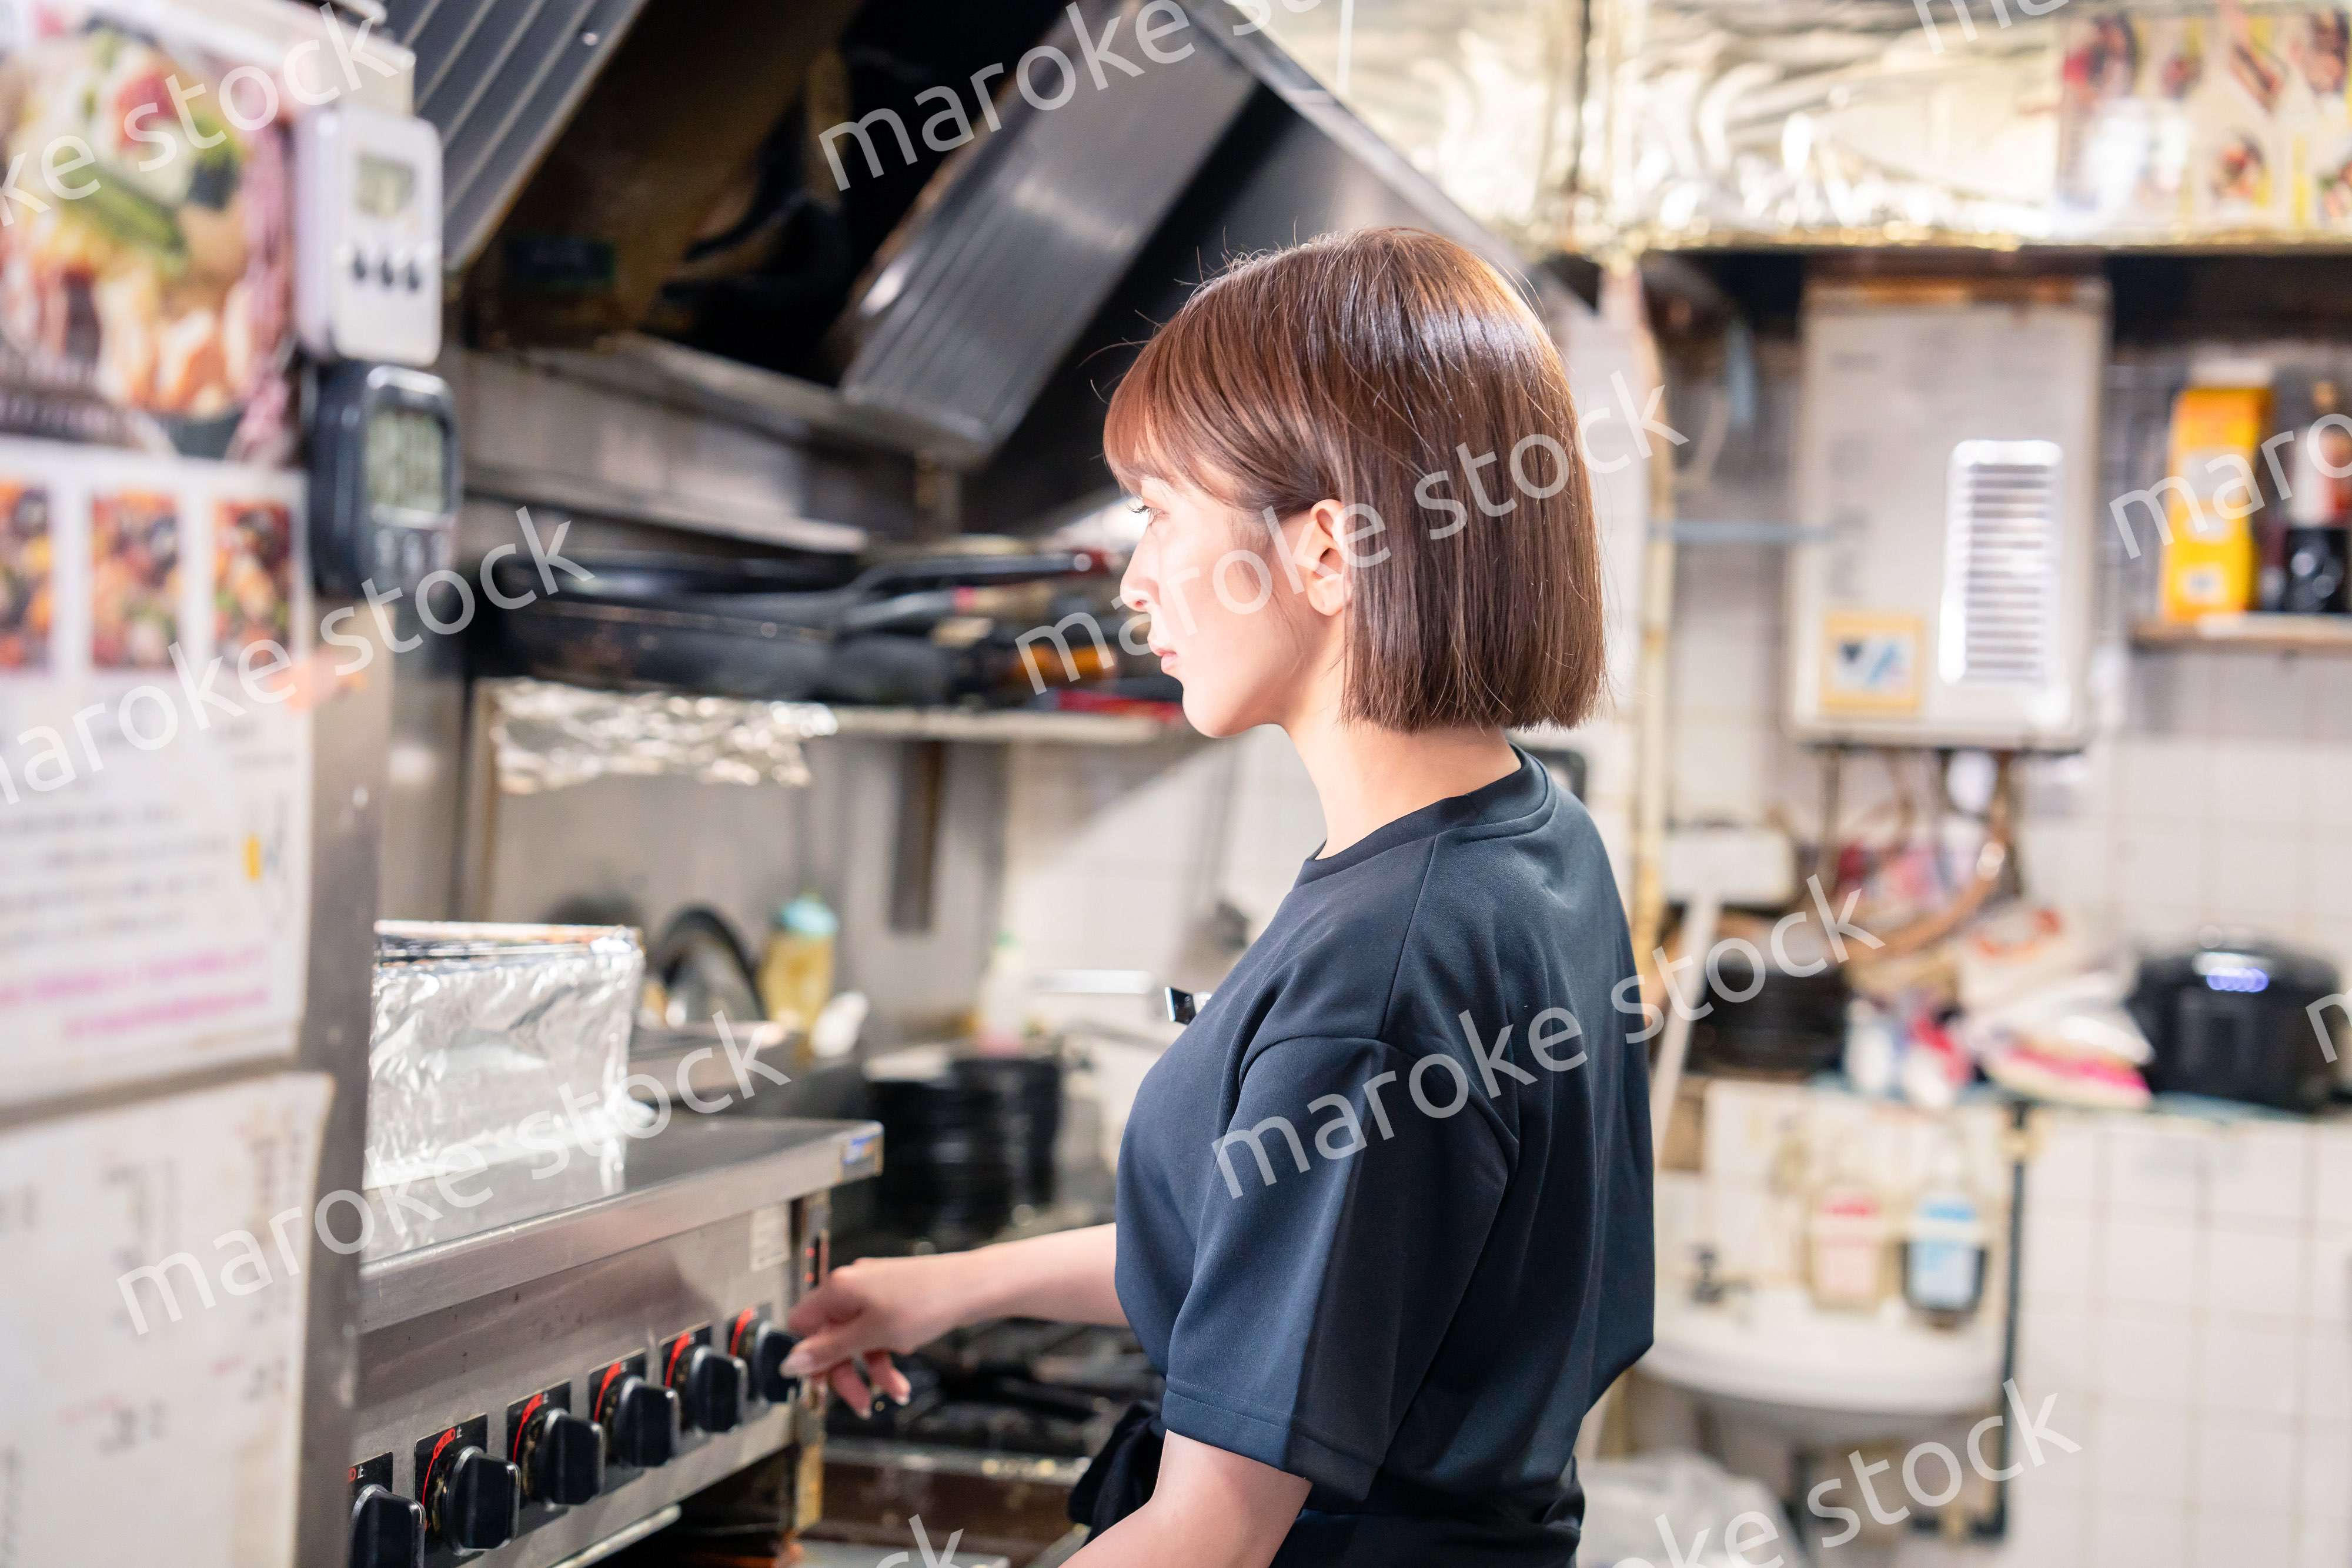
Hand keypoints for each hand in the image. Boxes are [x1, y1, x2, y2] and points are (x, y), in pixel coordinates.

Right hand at [783, 1253, 976, 1411]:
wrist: (974, 1286)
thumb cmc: (925, 1304)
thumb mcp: (872, 1335)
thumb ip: (829, 1350)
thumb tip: (788, 1363)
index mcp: (837, 1289)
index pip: (801, 1324)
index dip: (808, 1356)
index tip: (821, 1385)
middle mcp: (851, 1286)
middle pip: (831, 1338)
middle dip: (847, 1374)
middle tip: (862, 1404)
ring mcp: (874, 1291)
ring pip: (858, 1339)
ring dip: (874, 1370)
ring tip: (898, 1392)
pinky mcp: (894, 1299)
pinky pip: (879, 1332)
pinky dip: (888, 1353)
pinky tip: (907, 1361)